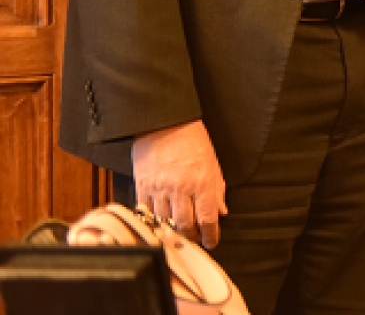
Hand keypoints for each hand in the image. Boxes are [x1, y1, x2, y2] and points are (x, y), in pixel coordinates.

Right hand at [131, 120, 226, 248]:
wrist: (165, 123)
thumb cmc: (193, 141)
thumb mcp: (213, 163)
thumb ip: (217, 189)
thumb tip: (221, 212)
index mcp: (203, 182)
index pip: (207, 219)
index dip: (210, 235)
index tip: (211, 242)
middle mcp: (181, 188)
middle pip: (185, 225)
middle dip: (191, 238)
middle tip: (194, 241)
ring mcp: (160, 188)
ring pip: (164, 221)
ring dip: (172, 232)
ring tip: (177, 236)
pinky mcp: (142, 185)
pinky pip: (146, 211)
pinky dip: (153, 220)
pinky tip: (158, 224)